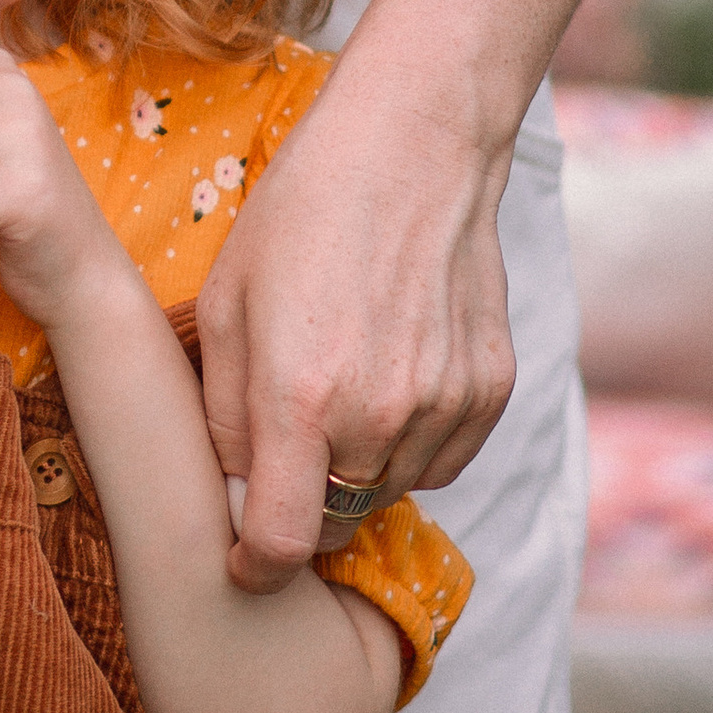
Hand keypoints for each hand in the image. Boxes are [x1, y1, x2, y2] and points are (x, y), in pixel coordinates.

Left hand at [195, 60, 514, 590]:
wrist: (412, 147)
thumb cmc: (301, 212)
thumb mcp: (225, 299)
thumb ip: (223, 409)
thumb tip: (233, 487)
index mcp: (300, 395)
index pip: (280, 541)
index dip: (254, 565)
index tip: (243, 560)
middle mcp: (379, 415)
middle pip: (334, 518)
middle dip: (302, 500)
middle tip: (286, 442)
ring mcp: (443, 407)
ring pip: (389, 488)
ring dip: (358, 466)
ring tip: (341, 382)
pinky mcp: (490, 392)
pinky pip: (442, 459)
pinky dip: (411, 441)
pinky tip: (391, 373)